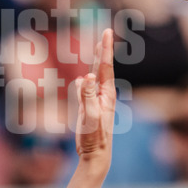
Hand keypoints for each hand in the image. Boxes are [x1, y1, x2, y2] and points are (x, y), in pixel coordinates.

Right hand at [74, 28, 115, 161]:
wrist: (95, 155)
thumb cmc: (94, 137)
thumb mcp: (90, 116)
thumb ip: (87, 96)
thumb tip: (87, 76)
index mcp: (106, 94)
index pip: (105, 66)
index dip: (105, 48)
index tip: (107, 32)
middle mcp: (102, 95)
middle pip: (101, 68)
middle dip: (103, 50)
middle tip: (107, 32)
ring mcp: (94, 101)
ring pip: (93, 77)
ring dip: (94, 62)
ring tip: (98, 48)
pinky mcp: (85, 109)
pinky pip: (82, 91)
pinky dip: (81, 83)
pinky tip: (80, 79)